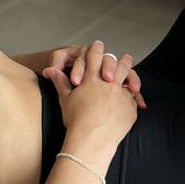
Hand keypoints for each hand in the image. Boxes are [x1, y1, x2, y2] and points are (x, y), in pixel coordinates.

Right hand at [44, 40, 138, 163]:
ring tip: (131, 67)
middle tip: (123, 56)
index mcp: (90, 79)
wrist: (92, 139)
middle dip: (118, 59)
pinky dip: (134, 95)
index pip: (93, 57)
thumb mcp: (65, 99)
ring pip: (127, 76)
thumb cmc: (76, 120)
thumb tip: (50, 70)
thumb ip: (60, 82)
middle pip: (115, 64)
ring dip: (130, 70)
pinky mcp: (130, 107)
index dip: (95, 49)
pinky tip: (134, 95)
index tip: (98, 45)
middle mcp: (107, 83)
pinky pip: (133, 97)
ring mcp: (121, 94)